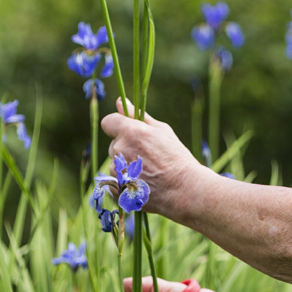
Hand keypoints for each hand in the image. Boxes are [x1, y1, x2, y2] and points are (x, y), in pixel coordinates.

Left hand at [100, 99, 202, 220]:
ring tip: (148, 172)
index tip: (127, 130)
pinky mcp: (116, 188)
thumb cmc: (176, 157)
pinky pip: (115, 179)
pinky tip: (143, 182)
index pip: (108, 122)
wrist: (183, 189)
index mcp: (130, 132)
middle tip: (147, 155)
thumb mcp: (162, 131)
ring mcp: (116, 170)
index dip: (117, 125)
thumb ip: (138, 116)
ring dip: (126, 165)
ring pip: (116, 162)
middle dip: (126, 146)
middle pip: (114, 143)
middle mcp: (119, 149)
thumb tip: (120, 102)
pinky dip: (126, 181)